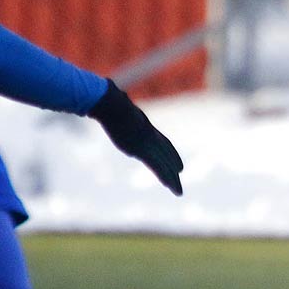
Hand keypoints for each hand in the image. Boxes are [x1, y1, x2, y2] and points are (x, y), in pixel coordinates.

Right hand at [89, 80, 184, 195]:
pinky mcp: (140, 148)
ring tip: (177, 191)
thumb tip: (113, 97)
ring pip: (163, 164)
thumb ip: (121, 108)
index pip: (164, 143)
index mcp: (146, 128)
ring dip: (171, 178)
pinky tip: (169, 184)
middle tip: (180, 180)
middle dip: (173, 168)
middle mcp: (149, 136)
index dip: (171, 154)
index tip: (179, 166)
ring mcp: (145, 142)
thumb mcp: (118, 106)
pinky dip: (164, 175)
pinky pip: (155, 165)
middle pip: (166, 155)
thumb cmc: (108, 100)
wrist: (108, 102)